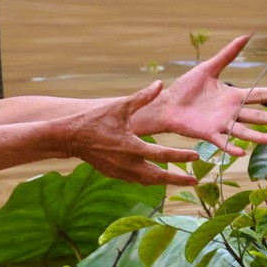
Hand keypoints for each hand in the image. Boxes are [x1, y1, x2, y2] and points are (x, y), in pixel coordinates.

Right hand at [61, 82, 197, 186]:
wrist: (69, 136)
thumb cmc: (95, 119)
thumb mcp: (120, 106)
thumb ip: (142, 97)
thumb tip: (159, 84)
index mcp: (131, 147)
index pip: (163, 155)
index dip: (181, 157)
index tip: (196, 158)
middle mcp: (127, 164)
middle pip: (158, 176)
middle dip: (177, 180)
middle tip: (195, 182)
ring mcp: (119, 172)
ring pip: (147, 181)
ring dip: (164, 181)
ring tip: (180, 180)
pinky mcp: (113, 174)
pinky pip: (135, 180)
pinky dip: (148, 179)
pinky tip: (156, 176)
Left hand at [133, 35, 266, 152]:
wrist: (167, 103)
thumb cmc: (186, 87)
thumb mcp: (208, 68)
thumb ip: (227, 54)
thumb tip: (245, 36)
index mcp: (233, 96)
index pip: (259, 94)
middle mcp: (232, 112)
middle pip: (258, 115)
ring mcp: (222, 124)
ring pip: (244, 130)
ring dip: (258, 136)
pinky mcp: (209, 133)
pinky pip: (222, 141)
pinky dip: (231, 147)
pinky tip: (241, 152)